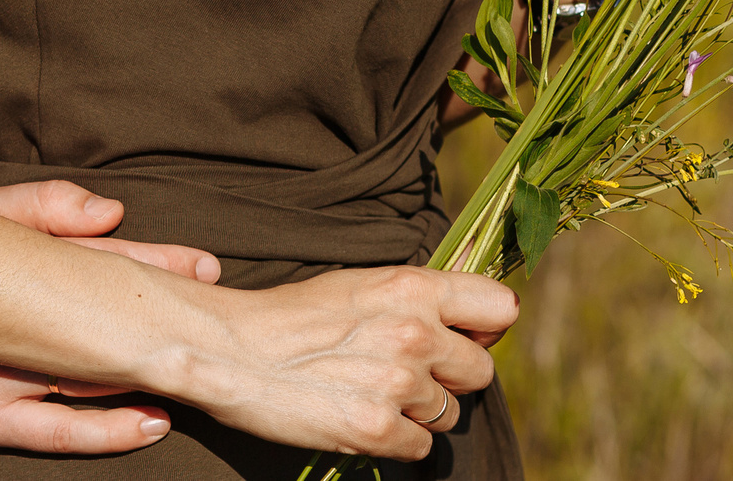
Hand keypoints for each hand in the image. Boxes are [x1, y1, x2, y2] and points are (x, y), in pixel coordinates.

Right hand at [0, 181, 223, 450]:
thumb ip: (40, 208)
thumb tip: (110, 213)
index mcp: (6, 263)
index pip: (95, 259)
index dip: (157, 263)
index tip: (206, 267)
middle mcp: (5, 322)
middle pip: (102, 316)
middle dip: (164, 313)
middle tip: (219, 313)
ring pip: (90, 376)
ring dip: (147, 371)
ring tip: (203, 369)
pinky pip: (58, 434)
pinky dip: (110, 431)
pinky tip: (153, 422)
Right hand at [186, 265, 516, 459]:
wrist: (232, 350)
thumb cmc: (294, 316)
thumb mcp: (361, 285)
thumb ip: (417, 300)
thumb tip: (467, 324)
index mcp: (413, 287)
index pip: (500, 307)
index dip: (487, 328)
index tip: (466, 338)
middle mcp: (415, 333)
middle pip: (480, 371)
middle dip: (450, 379)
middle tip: (407, 375)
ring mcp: (398, 384)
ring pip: (448, 414)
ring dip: (419, 411)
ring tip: (371, 392)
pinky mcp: (377, 429)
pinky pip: (420, 447)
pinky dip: (396, 440)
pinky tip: (361, 417)